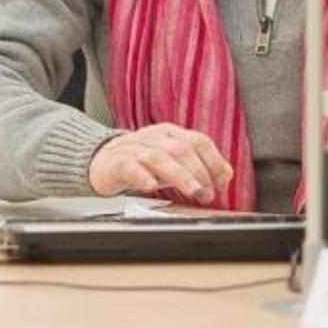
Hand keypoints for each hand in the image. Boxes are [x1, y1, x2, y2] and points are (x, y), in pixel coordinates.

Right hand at [88, 124, 232, 204]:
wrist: (101, 162)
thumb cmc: (142, 163)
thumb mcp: (172, 161)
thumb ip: (198, 165)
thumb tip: (226, 175)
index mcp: (169, 133)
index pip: (198, 141)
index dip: (214, 161)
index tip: (221, 183)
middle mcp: (152, 137)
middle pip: (180, 149)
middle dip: (199, 172)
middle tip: (207, 194)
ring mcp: (133, 148)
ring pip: (158, 156)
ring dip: (179, 175)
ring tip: (192, 191)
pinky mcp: (115, 163)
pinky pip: (129, 166)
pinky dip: (142, 176)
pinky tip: (151, 186)